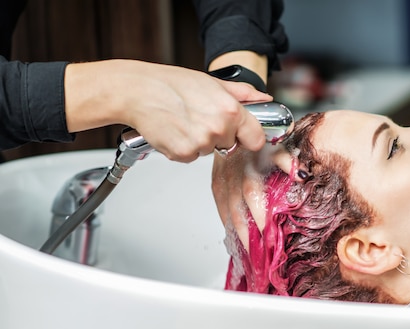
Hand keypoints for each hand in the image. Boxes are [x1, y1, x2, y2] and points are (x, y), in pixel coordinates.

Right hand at [64, 59, 272, 161]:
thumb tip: (264, 99)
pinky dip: (183, 148)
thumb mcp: (213, 83)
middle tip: (200, 118)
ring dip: (199, 141)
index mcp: (231, 110)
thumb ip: (243, 93)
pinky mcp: (183, 154)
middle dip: (219, 136)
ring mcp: (201, 144)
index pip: (257, 139)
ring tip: (184, 121)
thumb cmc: (171, 84)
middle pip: (231, 145)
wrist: (138, 92)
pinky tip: (175, 131)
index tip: (240, 134)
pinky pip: (191, 157)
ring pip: (209, 151)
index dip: (248, 137)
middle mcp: (218, 128)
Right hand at [211, 144, 296, 250]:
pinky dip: (229, 227)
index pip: (252, 194)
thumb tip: (302, 176)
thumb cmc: (261, 139)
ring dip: (239, 235)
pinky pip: (221, 211)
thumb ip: (289, 161)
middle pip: (238, 210)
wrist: (235, 128)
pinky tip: (237, 240)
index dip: (259, 215)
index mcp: (249, 166)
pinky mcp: (216, 186)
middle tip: (260, 254)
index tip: (269, 233)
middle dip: (248, 234)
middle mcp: (233, 176)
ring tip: (250, 254)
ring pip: (228, 214)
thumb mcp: (278, 146)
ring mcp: (222, 183)